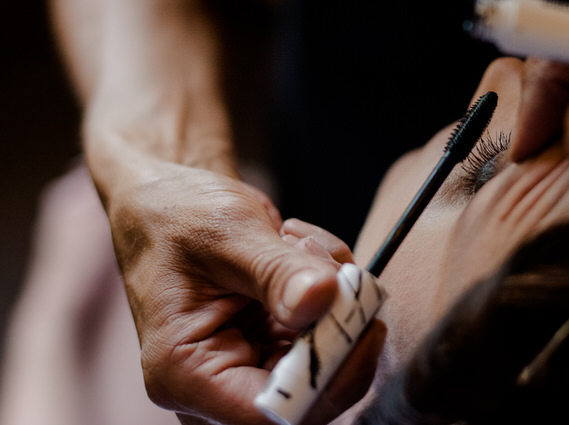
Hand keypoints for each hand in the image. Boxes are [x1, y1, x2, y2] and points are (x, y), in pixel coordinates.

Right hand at [106, 163, 382, 424]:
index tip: (364, 328)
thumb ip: (277, 272)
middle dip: (339, 328)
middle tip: (339, 269)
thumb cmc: (179, 215)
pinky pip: (328, 329)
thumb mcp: (228, 233)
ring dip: (336, 297)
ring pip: (329, 356)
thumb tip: (323, 301)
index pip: (269, 414)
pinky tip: (299, 247)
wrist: (171, 197)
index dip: (326, 383)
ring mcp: (252, 363)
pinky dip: (333, 286)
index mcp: (186, 373)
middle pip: (309, 391)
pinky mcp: (277, 341)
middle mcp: (218, 382)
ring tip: (297, 242)